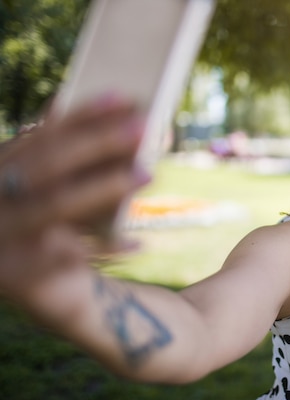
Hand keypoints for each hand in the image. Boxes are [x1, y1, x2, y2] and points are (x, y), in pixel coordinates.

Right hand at [0, 94, 149, 297]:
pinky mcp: (14, 278)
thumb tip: (100, 119)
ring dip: (104, 186)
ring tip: (148, 174)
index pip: (42, 136)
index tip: (123, 97)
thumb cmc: (42, 231)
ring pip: (54, 205)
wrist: (17, 284)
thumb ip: (64, 161)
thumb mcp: (48, 193)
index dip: (82, 115)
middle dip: (97, 142)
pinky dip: (106, 248)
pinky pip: (66, 259)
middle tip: (144, 128)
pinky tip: (139, 244)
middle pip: (47, 164)